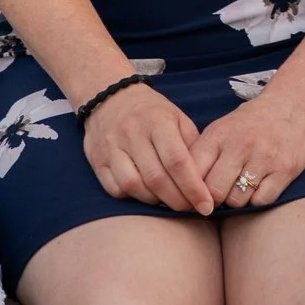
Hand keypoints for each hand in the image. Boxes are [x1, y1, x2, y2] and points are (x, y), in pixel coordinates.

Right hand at [82, 83, 213, 214]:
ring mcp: (111, 147)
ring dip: (154, 201)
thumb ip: (192, 145)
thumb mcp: (177, 118)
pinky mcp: (97, 160)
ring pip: (133, 185)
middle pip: (156, 178)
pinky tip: (146, 195)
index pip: (177, 161)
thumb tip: (206, 179)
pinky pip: (114, 188)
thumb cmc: (152, 112)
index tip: (206, 205)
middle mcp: (132, 133)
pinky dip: (132, 198)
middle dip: (177, 200)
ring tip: (168, 201)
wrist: (110, 97)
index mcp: (158, 121)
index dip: (193, 187)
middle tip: (190, 208)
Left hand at [190, 90, 304, 210]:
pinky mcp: (285, 170)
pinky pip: (262, 201)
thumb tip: (179, 188)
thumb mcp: (220, 130)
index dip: (189, 191)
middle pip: (214, 191)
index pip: (193, 172)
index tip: (192, 197)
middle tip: (217, 197)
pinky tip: (257, 188)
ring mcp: (264, 157)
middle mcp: (241, 145)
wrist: (291, 105)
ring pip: (238, 200)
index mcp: (219, 135)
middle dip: (213, 200)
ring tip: (239, 189)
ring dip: (236, 200)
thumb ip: (200, 155)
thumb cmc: (249, 123)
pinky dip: (256, 200)